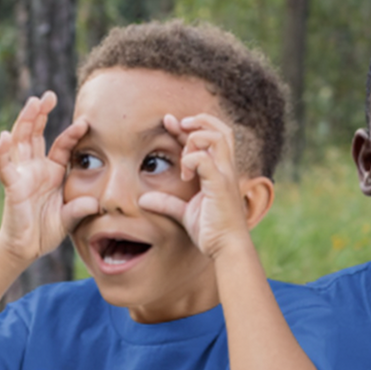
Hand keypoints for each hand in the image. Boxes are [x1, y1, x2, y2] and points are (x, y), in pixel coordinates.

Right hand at [0, 92, 97, 259]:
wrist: (27, 247)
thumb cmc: (47, 230)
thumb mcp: (70, 218)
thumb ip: (81, 209)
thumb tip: (96, 203)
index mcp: (52, 172)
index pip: (61, 146)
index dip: (71, 134)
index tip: (85, 122)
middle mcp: (35, 168)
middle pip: (36, 134)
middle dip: (41, 114)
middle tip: (49, 95)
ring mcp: (22, 174)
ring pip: (20, 141)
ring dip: (25, 121)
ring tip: (32, 103)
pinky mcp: (10, 185)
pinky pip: (4, 165)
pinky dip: (2, 151)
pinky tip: (5, 135)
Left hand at [140, 113, 266, 260]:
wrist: (228, 249)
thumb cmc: (212, 232)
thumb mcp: (185, 214)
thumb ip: (167, 203)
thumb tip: (143, 200)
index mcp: (220, 171)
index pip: (210, 136)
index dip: (189, 126)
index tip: (169, 123)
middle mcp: (226, 169)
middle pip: (221, 128)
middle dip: (197, 121)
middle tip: (175, 126)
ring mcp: (225, 175)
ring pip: (216, 137)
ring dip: (194, 139)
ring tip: (182, 158)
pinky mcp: (220, 185)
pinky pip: (204, 159)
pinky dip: (190, 160)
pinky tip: (184, 175)